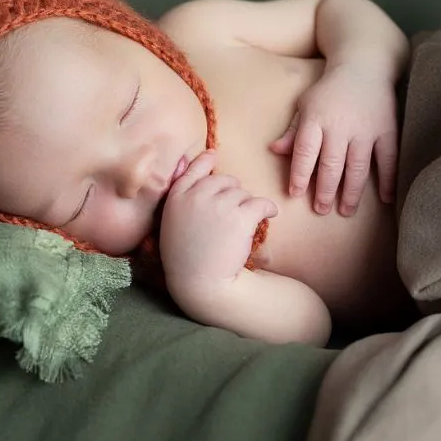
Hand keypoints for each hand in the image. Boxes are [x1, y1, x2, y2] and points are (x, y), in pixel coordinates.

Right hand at [159, 150, 277, 281]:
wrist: (201, 283)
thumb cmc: (186, 257)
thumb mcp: (171, 222)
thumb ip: (181, 194)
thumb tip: (193, 159)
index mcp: (176, 197)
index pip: (193, 169)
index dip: (205, 162)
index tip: (213, 157)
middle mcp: (196, 196)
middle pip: (224, 180)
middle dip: (231, 193)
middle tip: (231, 215)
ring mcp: (218, 205)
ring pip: (243, 193)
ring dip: (247, 206)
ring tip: (241, 227)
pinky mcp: (240, 217)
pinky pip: (262, 202)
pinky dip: (268, 209)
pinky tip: (269, 216)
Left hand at [269, 69, 397, 216]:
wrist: (364, 65)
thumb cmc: (329, 90)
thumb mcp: (305, 104)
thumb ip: (292, 130)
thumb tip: (275, 150)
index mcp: (316, 119)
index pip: (304, 152)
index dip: (298, 174)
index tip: (294, 193)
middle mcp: (340, 126)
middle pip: (331, 164)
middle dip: (324, 190)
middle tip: (321, 210)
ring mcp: (366, 129)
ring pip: (358, 166)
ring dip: (351, 192)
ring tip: (346, 211)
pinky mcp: (387, 130)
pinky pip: (388, 159)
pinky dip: (388, 179)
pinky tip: (385, 198)